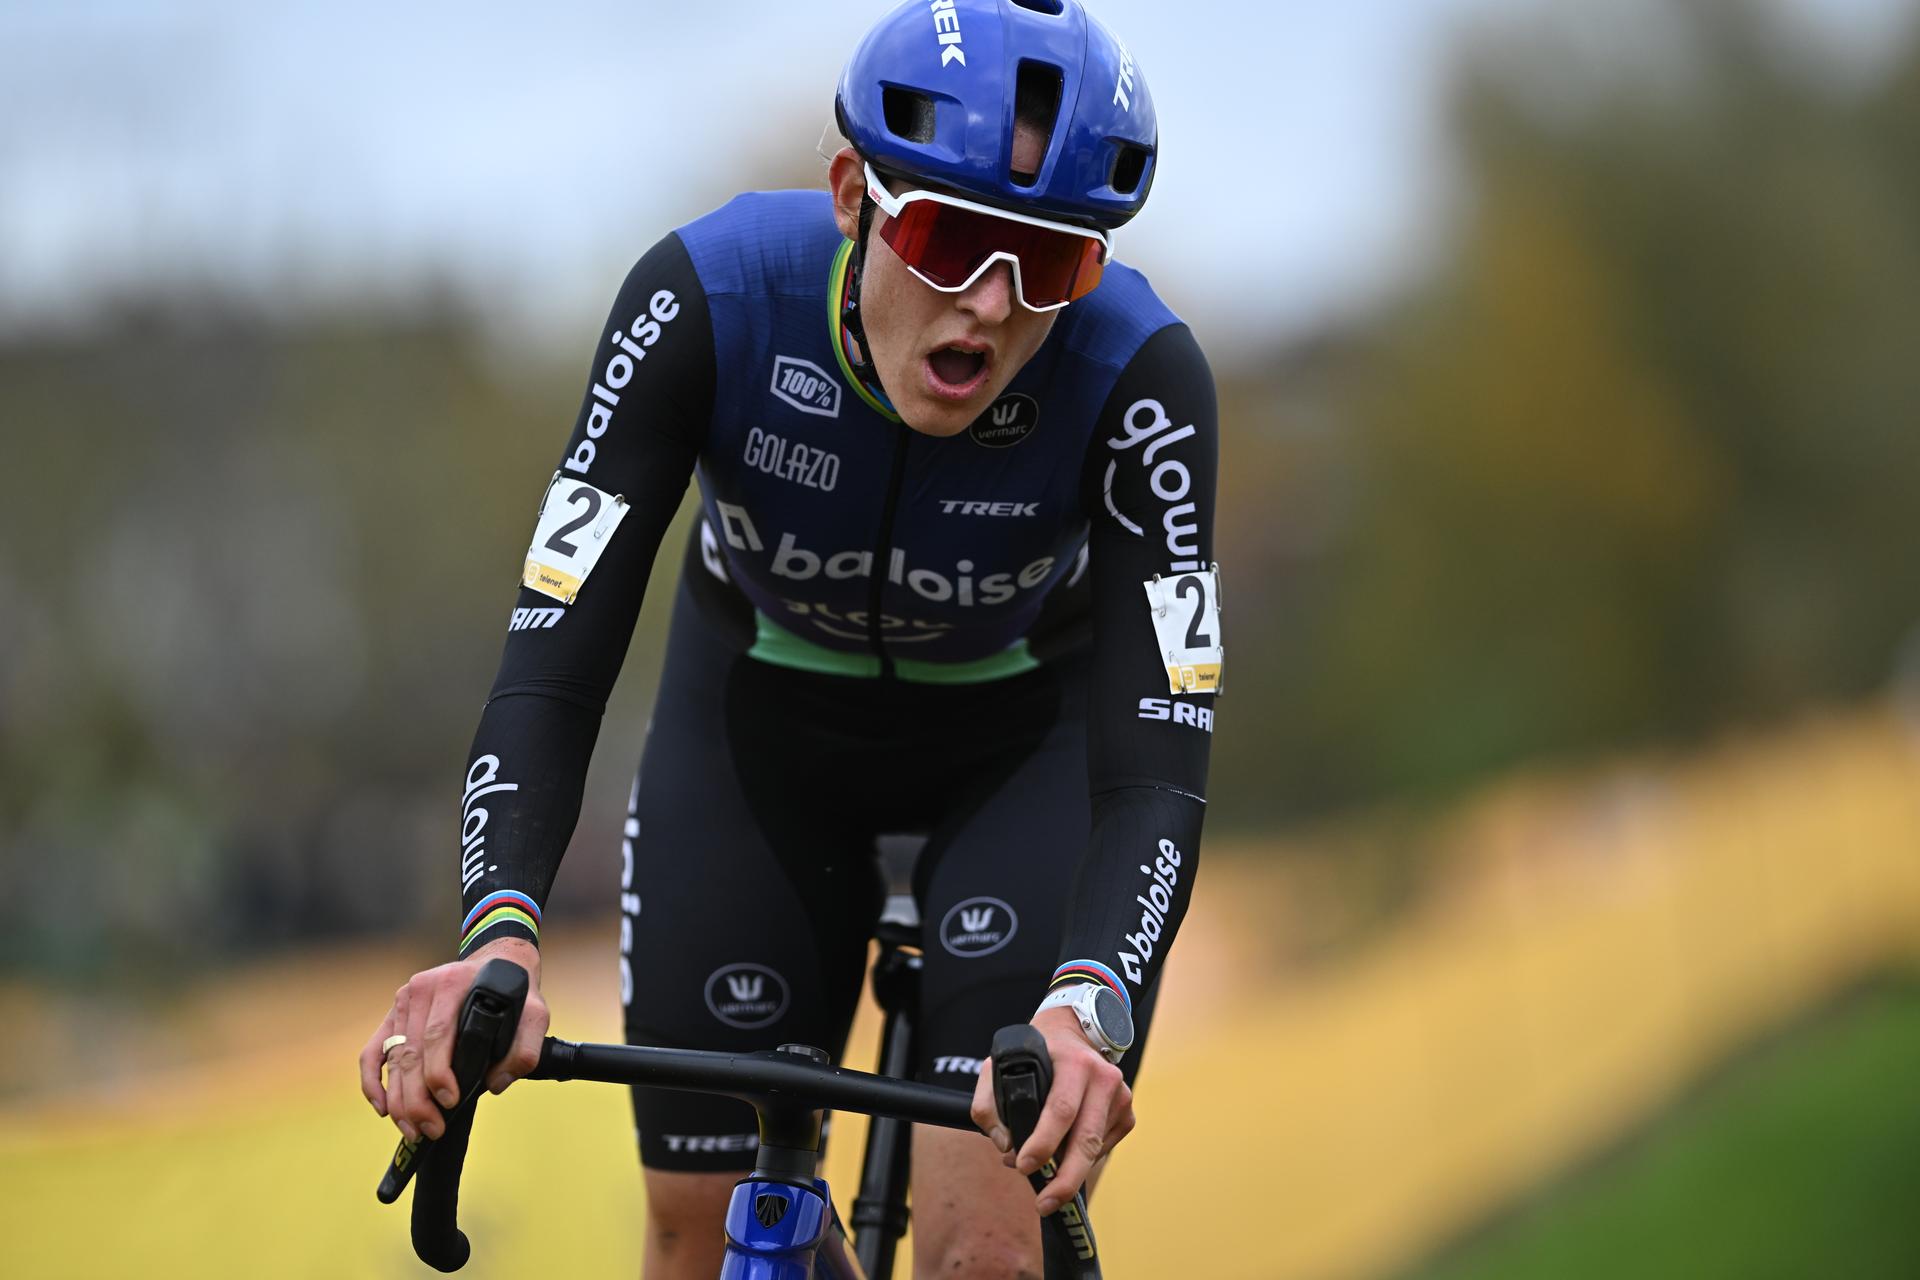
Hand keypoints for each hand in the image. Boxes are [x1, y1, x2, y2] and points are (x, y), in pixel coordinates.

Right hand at [357, 937, 549, 1142]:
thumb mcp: (534, 1013)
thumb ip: (525, 1048)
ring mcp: (403, 1002)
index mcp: (452, 983)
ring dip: (398, 1100)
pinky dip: (373, 1082)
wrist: (498, 963)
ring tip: (412, 1129)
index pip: (437, 1035)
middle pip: (411, 1053)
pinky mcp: (393, 1015)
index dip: (438, 1074)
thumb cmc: (514, 992)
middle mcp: (422, 989)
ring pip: (393, 1059)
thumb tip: (496, 1084)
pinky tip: (384, 1108)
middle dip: (417, 1099)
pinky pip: (374, 1052)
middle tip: (431, 1129)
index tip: (449, 1102)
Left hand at [969, 1005, 1135, 1215]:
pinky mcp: (1127, 1113)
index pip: (1060, 1110)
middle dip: (1065, 1178)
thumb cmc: (1036, 1052)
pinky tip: (1066, 1149)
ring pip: (1095, 1149)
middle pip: (1086, 1140)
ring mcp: (1121, 1096)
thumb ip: (989, 1105)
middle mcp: (1103, 1078)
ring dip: (1068, 1170)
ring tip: (1043, 1173)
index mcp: (1074, 1064)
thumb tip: (1007, 1145)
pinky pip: (1103, 1148)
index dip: (1043, 1143)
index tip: (1024, 1165)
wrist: (1075, 1030)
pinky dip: (1083, 1158)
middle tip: (1044, 1202)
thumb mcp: (1000, 1064)